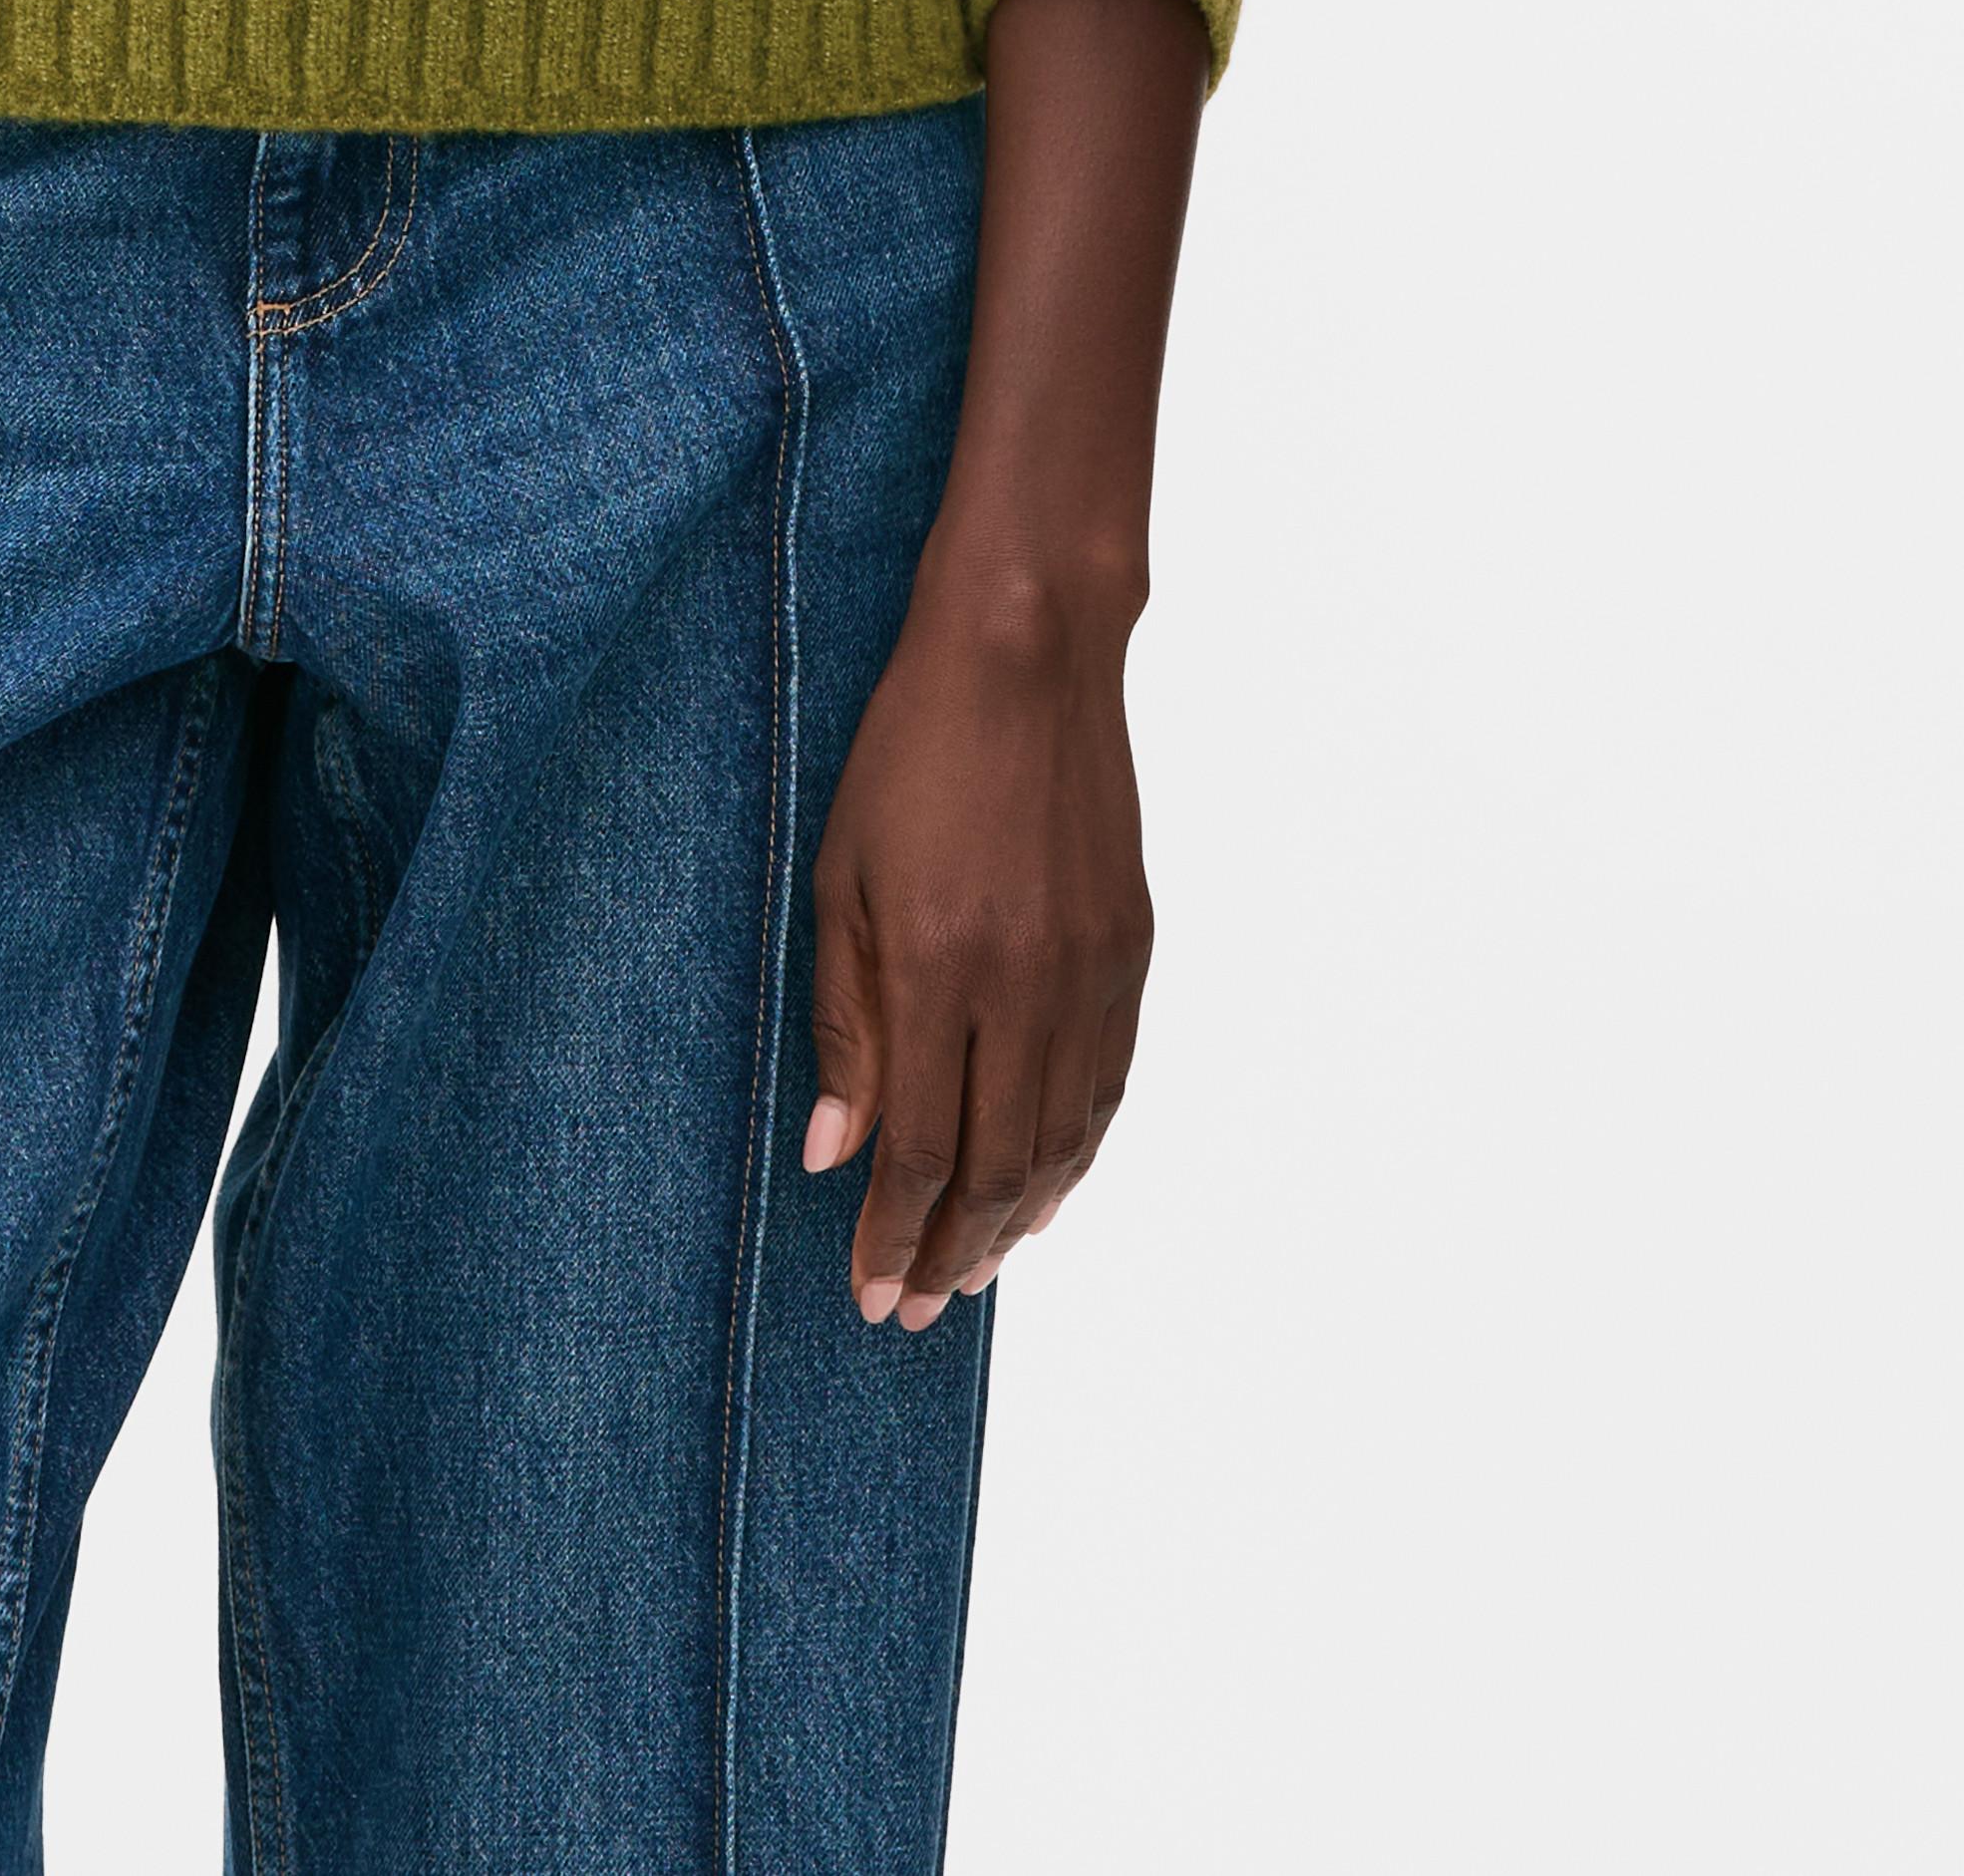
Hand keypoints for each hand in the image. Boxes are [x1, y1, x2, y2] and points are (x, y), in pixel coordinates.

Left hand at [801, 542, 1151, 1325]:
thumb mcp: (840, 879)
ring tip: (975, 1268)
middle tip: (919, 1308)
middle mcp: (1025, 985)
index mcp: (939, 968)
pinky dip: (1078, 1152)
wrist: (1026, 655)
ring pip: (1063, 1139)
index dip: (894, 1236)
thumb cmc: (908, 753)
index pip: (922, 1150)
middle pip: (997, 1167)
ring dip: (1020, 1219)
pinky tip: (1048, 1183)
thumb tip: (832, 1154)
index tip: (871, 1295)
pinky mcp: (1131, 946)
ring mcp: (1090, 970)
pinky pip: (1109, 1081)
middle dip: (953, 1252)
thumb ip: (842, 1022)